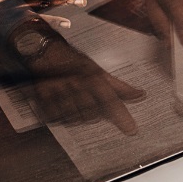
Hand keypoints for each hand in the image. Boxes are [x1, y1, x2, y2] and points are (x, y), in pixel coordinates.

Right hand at [21, 35, 144, 133]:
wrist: (43, 50)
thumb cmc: (73, 61)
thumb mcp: (97, 70)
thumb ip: (119, 86)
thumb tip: (140, 95)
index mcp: (92, 77)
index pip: (111, 101)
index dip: (122, 117)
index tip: (131, 130)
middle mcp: (76, 85)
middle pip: (92, 115)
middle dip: (93, 114)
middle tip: (87, 102)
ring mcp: (58, 93)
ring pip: (74, 119)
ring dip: (76, 115)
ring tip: (72, 102)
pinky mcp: (42, 100)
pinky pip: (56, 119)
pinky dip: (60, 116)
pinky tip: (60, 105)